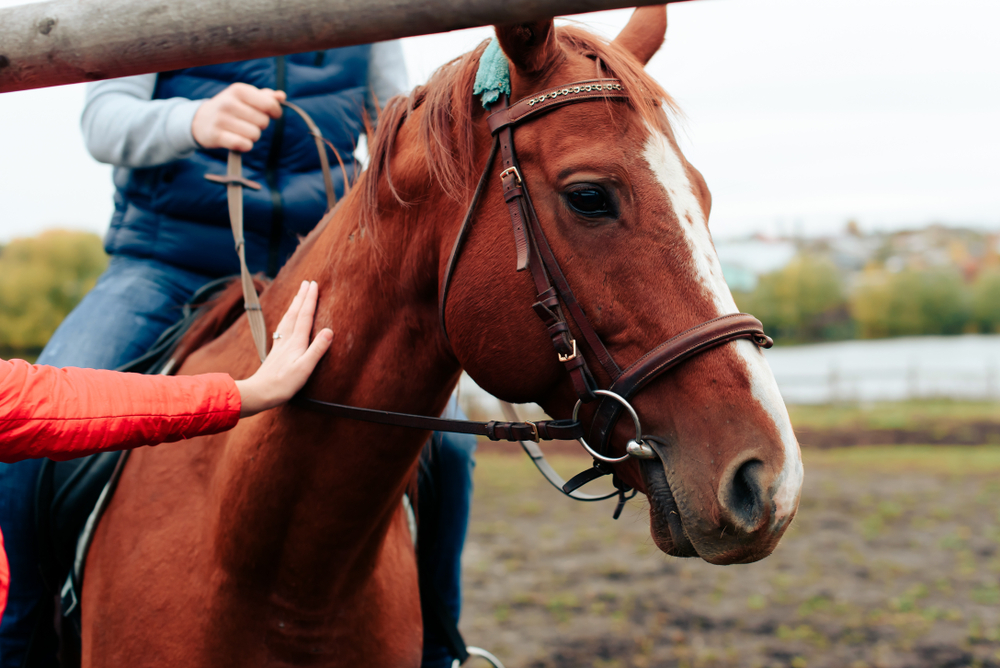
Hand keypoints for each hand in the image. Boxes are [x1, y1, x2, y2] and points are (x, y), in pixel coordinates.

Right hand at [192, 83, 285, 152]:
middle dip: (261, 125)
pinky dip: (245, 146)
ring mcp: (221, 119)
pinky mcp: (217, 136)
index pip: (269, 104)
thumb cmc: (230, 107)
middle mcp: (229, 102)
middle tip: (249, 122)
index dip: (276, 111)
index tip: (273, 114)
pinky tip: (238, 141)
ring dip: (253, 136)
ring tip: (242, 131)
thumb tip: (282, 96)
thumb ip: (265, 96)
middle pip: (264, 121)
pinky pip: (244, 145)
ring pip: (255, 134)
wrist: (201, 120)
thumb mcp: (245, 97)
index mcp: (238, 90)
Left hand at [234, 281, 332, 416]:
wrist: (260, 392)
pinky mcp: (276, 351)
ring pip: (288, 318)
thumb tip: (329, 331)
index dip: (310, 300)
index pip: (305, 316)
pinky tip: (286, 319)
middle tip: (307, 283)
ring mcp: (280, 344)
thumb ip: (317, 349)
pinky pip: (283, 327)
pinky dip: (286, 317)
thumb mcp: (304, 368)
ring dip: (294, 305)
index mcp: (296, 342)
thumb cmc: (283, 384)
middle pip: (295, 313)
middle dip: (302, 297)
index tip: (314, 285)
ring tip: (298, 295)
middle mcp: (287, 340)